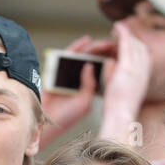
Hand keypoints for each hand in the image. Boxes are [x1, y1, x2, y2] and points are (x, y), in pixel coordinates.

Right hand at [39, 35, 112, 149]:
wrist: (45, 123)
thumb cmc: (66, 117)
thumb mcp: (84, 102)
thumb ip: (89, 84)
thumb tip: (90, 65)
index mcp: (87, 90)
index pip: (100, 73)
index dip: (109, 63)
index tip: (120, 55)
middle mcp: (78, 81)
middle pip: (92, 62)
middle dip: (103, 53)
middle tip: (114, 45)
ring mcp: (67, 76)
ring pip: (82, 58)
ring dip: (93, 49)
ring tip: (104, 43)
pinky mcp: (56, 72)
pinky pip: (68, 56)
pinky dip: (77, 47)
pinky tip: (87, 40)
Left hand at [98, 23, 150, 142]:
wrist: (122, 115)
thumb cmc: (120, 109)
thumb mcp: (122, 90)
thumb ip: (117, 74)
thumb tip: (110, 62)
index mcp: (143, 78)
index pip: (144, 57)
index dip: (137, 47)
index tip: (130, 41)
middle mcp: (143, 71)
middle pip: (141, 47)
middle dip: (133, 37)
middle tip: (122, 31)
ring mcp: (136, 68)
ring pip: (134, 44)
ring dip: (127, 34)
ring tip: (118, 27)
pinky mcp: (126, 66)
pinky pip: (126, 45)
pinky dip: (122, 35)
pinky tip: (117, 28)